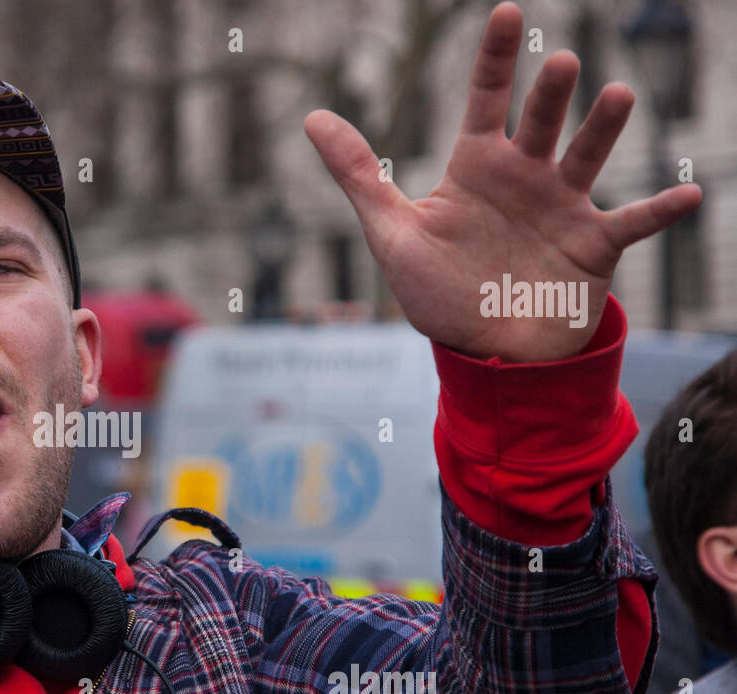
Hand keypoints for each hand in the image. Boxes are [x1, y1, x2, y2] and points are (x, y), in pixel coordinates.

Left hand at [303, 1, 701, 362]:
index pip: (485, 99)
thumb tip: (312, 118)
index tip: (503, 12)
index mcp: (477, 168)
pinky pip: (633, 223)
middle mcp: (526, 177)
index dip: (493, 58)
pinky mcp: (594, 247)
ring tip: (614, 97)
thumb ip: (358, 175)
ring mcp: (565, 208)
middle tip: (560, 67)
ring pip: (588, 156)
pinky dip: (660, 211)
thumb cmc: (439, 292)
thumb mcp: (392, 233)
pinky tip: (690, 194)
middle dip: (552, 95)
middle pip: (542, 121)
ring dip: (604, 128)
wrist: (484, 351)